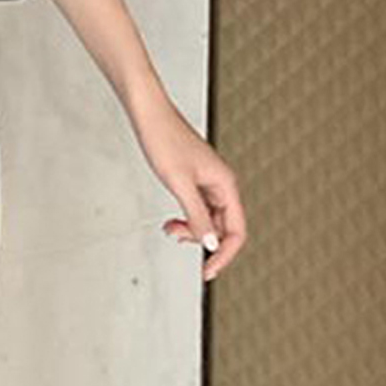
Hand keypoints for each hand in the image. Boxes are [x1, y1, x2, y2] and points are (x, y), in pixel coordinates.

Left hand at [129, 88, 246, 282]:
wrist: (149, 114)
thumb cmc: (164, 140)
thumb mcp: (179, 184)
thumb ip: (196, 216)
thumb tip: (210, 245)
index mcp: (225, 184)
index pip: (236, 231)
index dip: (223, 255)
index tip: (206, 271)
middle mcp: (221, 184)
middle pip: (221, 228)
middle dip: (199, 239)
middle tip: (174, 236)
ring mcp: (208, 182)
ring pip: (207, 219)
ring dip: (190, 228)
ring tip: (169, 227)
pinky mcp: (195, 179)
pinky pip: (197, 208)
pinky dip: (185, 217)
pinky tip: (171, 219)